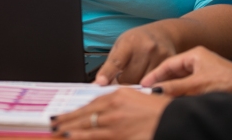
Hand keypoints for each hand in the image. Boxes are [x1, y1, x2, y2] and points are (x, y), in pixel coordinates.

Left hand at [52, 87, 170, 139]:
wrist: (179, 119)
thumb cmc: (162, 110)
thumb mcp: (138, 98)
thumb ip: (119, 103)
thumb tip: (103, 109)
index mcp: (118, 96)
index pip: (90, 104)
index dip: (75, 112)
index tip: (64, 116)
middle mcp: (114, 108)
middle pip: (85, 116)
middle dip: (67, 122)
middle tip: (53, 125)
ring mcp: (117, 124)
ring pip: (88, 129)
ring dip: (71, 132)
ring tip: (58, 134)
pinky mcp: (122, 137)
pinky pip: (99, 139)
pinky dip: (86, 139)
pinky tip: (74, 139)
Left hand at [95, 24, 176, 85]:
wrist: (163, 34)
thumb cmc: (137, 41)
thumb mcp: (121, 45)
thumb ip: (111, 64)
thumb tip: (99, 84)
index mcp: (129, 42)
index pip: (116, 61)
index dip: (107, 73)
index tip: (100, 83)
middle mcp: (145, 48)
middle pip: (131, 78)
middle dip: (124, 82)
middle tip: (124, 77)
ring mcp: (159, 56)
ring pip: (144, 84)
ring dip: (138, 84)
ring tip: (137, 75)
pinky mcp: (170, 64)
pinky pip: (158, 82)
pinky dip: (151, 84)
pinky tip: (150, 78)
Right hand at [139, 46, 231, 96]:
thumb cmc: (228, 82)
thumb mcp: (197, 85)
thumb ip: (175, 87)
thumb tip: (155, 91)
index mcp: (194, 54)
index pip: (168, 64)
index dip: (155, 75)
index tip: (143, 84)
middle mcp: (198, 60)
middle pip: (173, 72)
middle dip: (161, 82)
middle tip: (148, 92)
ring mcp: (203, 71)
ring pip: (181, 80)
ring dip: (171, 88)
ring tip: (158, 97)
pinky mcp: (208, 81)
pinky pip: (188, 86)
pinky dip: (180, 92)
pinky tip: (174, 99)